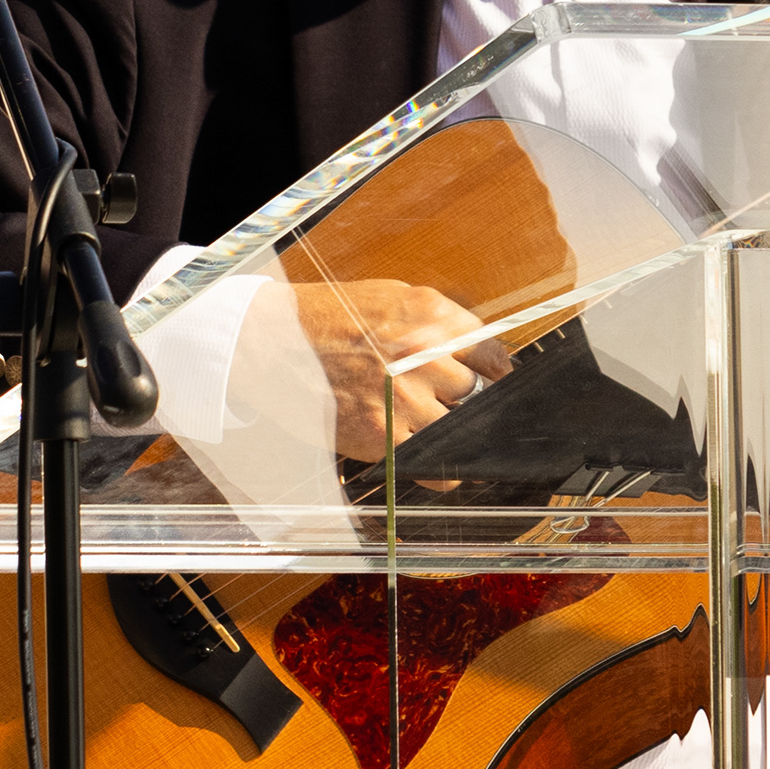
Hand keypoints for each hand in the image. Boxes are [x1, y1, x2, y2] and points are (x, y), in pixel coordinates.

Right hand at [276, 278, 509, 462]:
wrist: (271, 341)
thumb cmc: (327, 318)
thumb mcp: (390, 300)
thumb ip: (436, 324)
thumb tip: (476, 352)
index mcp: (431, 317)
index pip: (492, 354)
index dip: (498, 375)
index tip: (496, 386)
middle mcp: (424, 355)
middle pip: (478, 392)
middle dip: (466, 401)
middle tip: (452, 406)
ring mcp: (405, 397)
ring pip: (460, 428)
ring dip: (453, 432)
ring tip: (436, 429)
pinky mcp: (383, 434)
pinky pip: (434, 463)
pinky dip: (440, 468)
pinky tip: (434, 461)